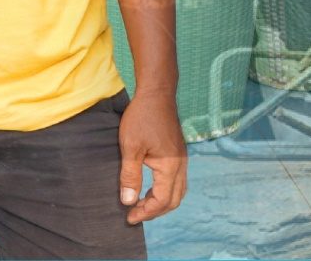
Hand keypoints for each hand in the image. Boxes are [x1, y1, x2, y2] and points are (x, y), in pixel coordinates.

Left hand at [117, 91, 186, 223]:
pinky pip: (176, 180)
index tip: (129, 218)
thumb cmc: (142, 118)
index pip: (162, 200)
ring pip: (178, 190)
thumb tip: (128, 202)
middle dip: (155, 211)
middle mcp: (180, 164)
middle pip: (174, 199)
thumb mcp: (130, 147)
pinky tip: (149, 187)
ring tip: (140, 203)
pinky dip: (164, 190)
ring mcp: (181, 158)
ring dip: (160, 202)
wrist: (157, 93)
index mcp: (170, 165)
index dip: (146, 213)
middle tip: (134, 214)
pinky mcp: (178, 153)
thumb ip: (130, 176)